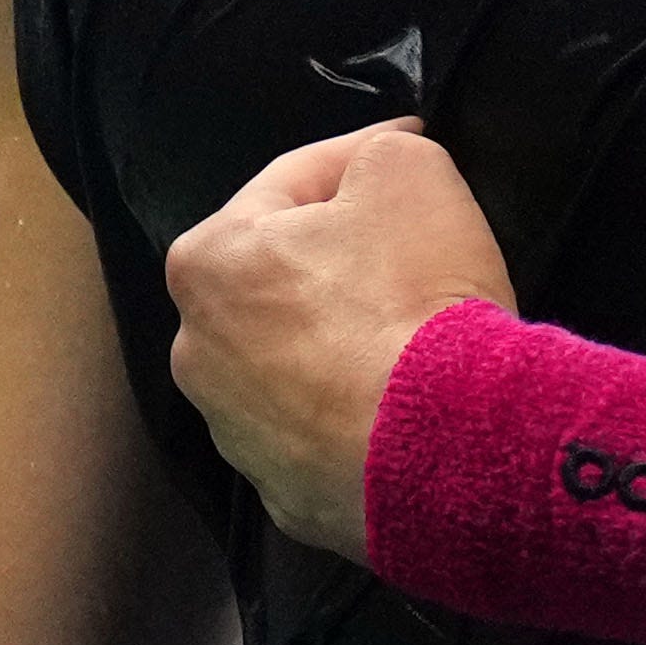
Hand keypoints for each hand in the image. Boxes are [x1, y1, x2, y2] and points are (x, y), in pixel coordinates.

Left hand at [163, 118, 514, 562]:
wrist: (447, 446)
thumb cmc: (410, 296)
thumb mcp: (408, 169)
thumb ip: (377, 152)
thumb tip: (374, 170)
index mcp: (206, 262)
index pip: (292, 182)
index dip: (360, 159)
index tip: (412, 148)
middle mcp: (198, 352)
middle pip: (284, 278)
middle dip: (341, 257)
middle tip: (413, 249)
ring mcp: (238, 436)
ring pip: (299, 359)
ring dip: (344, 340)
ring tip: (412, 334)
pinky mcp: (287, 495)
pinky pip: (327, 430)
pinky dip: (360, 411)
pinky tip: (407, 401)